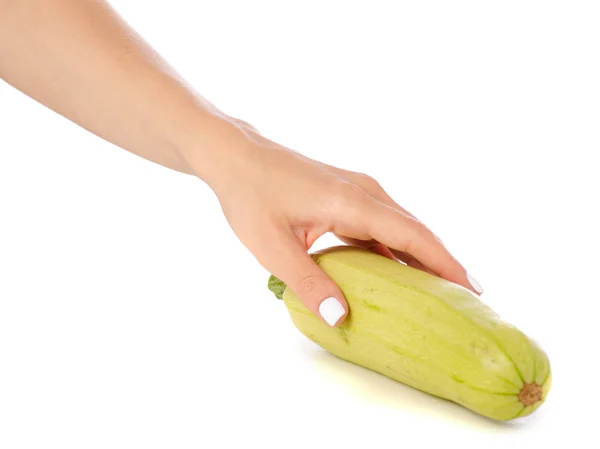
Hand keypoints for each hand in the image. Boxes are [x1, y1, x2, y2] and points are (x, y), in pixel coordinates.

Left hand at [204, 121, 482, 327]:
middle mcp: (364, 192)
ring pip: (401, 226)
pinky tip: (397, 270)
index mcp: (353, 202)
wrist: (236, 157)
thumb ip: (308, 283)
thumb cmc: (251, 196)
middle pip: (416, 230)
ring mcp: (358, 191)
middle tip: (466, 296)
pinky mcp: (348, 195)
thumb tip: (341, 317)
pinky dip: (396, 247)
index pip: (412, 235)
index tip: (471, 286)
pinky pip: (382, 224)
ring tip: (439, 288)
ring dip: (420, 255)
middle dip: (442, 262)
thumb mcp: (273, 247)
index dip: (445, 262)